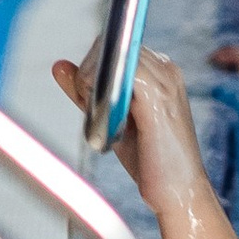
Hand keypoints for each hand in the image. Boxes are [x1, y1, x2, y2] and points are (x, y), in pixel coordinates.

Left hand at [50, 45, 207, 206]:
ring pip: (113, 53)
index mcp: (161, 72)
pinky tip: (102, 113)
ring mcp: (165, 80)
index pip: (116, 44)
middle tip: (91, 107)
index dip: (93, 65)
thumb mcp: (113, 119)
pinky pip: (120, 69)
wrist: (179, 195)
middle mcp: (167, 69)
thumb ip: (88, 92)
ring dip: (92, 79)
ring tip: (98, 114)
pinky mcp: (158, 96)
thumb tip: (59, 66)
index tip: (88, 96)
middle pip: (112, 44)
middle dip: (90, 70)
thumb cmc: (152, 163)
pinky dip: (101, 85)